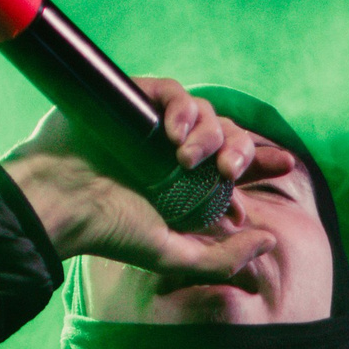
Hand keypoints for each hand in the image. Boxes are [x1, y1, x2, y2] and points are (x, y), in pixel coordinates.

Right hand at [1, 81, 296, 279]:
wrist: (61, 203)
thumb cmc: (109, 232)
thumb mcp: (174, 255)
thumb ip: (223, 258)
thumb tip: (270, 239)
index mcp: (187, 186)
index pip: (235, 165)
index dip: (263, 160)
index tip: (287, 164)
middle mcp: (173, 153)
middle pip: (227, 136)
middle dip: (240, 151)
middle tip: (228, 173)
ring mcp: (154, 125)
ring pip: (205, 112)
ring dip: (209, 134)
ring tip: (189, 159)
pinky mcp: (134, 99)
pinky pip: (173, 91)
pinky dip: (182, 107)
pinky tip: (175, 133)